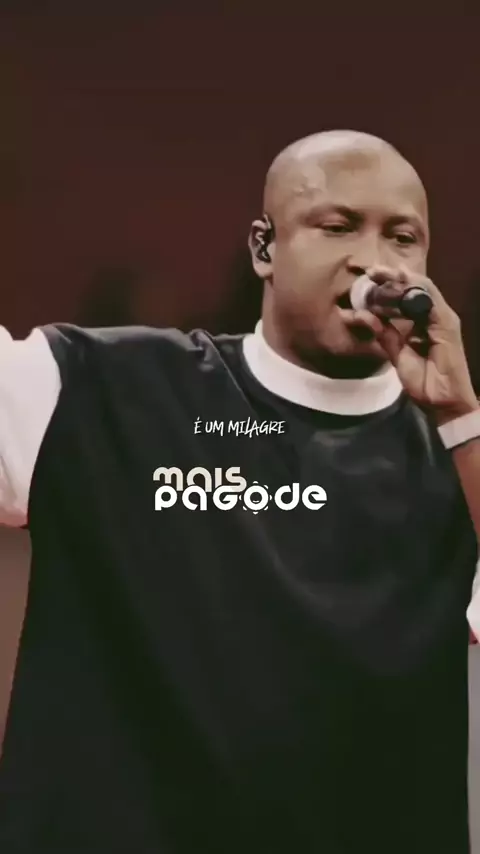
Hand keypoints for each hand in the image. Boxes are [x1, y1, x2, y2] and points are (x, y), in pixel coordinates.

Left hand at [365, 265, 478, 423]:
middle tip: (371, 270)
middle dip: (392, 276)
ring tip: (380, 272)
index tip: (367, 279)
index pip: (406, 297)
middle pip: (414, 288)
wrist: (444, 402)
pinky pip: (430, 302)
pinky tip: (400, 281)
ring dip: (401, 279)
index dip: (388, 286)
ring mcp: (443, 319)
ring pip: (423, 289)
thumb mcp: (397, 355)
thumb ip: (385, 335)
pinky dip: (415, 290)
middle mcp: (434, 316)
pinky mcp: (447, 325)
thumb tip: (364, 316)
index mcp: (423, 322)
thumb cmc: (425, 382)